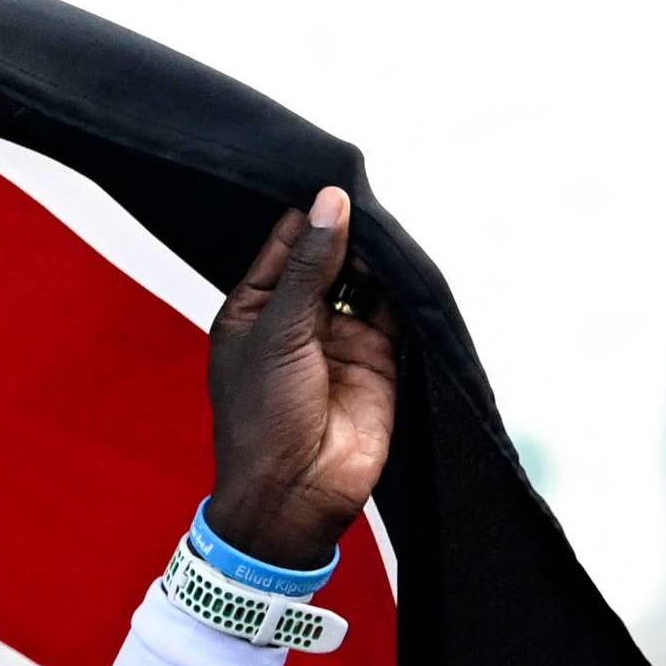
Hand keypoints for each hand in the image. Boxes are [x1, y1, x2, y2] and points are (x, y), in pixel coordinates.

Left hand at [201, 186, 400, 570]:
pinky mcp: (378, 358)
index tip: (333, 173)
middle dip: (348, 227)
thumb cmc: (264, 417)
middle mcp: (296, 320)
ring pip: (365, 280)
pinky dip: (405, 286)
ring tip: (393, 218)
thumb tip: (331, 202)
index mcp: (253, 310)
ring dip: (378, 255)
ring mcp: (338, 338)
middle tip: (371, 188)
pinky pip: (395, 311)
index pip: (284, 245)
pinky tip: (412, 255)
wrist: (295, 492)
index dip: (306, 212)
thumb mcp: (280, 331)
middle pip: (329, 257)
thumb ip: (311, 267)